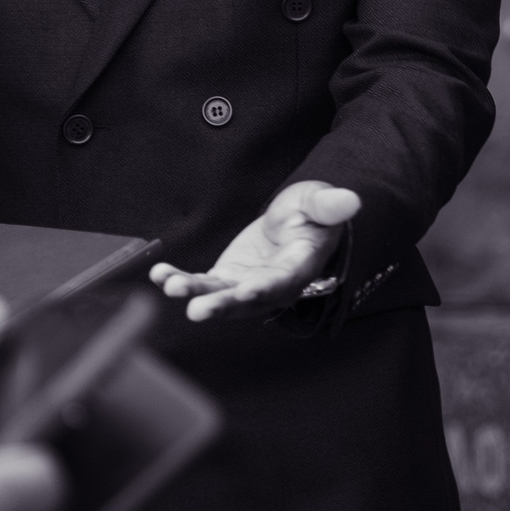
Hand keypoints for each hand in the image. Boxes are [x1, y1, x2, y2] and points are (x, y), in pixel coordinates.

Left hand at [152, 181, 360, 322]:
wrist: (293, 224)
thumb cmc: (311, 215)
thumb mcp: (319, 204)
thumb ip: (329, 205)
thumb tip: (350, 200)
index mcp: (298, 269)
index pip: (282, 282)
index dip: (265, 288)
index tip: (246, 291)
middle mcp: (270, 286)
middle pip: (246, 301)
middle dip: (222, 305)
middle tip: (197, 310)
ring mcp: (246, 285)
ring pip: (220, 295)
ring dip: (194, 293)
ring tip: (170, 285)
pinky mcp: (226, 279)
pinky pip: (202, 283)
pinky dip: (180, 278)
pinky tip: (158, 273)